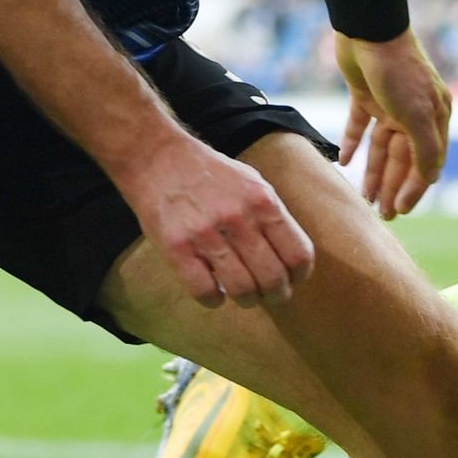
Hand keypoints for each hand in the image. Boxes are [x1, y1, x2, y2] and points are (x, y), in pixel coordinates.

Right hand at [120, 132, 314, 306]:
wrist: (157, 157)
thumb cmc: (208, 172)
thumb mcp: (252, 181)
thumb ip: (271, 214)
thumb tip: (289, 253)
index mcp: (262, 201)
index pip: (297, 254)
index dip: (299, 275)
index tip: (293, 279)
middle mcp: (238, 218)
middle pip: (272, 278)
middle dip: (276, 295)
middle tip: (270, 296)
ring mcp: (206, 234)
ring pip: (241, 289)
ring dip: (246, 300)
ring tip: (243, 295)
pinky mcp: (177, 248)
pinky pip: (204, 291)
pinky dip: (213, 300)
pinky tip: (214, 293)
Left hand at [333, 30, 450, 219]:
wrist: (369, 29)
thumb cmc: (399, 71)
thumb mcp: (417, 113)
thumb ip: (426, 148)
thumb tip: (432, 178)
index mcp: (434, 117)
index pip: (427, 162)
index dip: (415, 188)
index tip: (400, 210)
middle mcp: (414, 113)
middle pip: (403, 158)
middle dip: (393, 186)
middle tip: (382, 214)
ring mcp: (389, 105)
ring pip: (381, 147)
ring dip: (373, 172)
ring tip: (363, 197)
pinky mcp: (365, 96)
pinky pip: (358, 127)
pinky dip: (352, 144)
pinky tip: (344, 162)